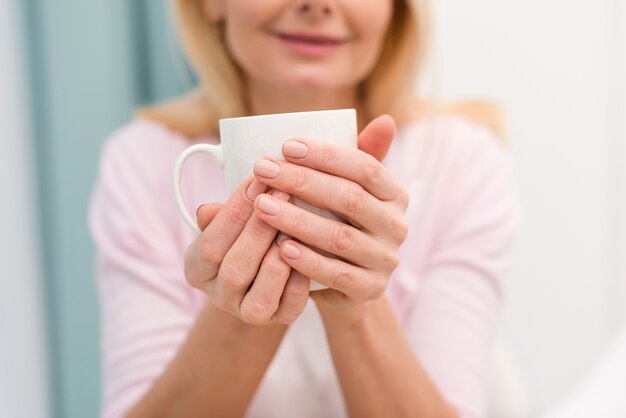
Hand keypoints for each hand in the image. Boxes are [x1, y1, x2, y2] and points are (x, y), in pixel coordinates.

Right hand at [185, 178, 309, 324]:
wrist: (263, 274)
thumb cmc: (244, 237)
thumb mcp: (227, 224)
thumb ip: (220, 216)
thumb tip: (207, 210)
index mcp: (197, 270)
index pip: (210, 244)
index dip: (233, 212)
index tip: (255, 180)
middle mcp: (219, 296)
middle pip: (235, 268)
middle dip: (260, 229)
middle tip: (282, 194)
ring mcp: (248, 313)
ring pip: (261, 292)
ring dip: (279, 256)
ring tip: (295, 223)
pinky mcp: (280, 319)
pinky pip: (291, 305)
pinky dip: (300, 278)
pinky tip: (310, 250)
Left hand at [251, 116, 408, 311]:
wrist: (345, 283)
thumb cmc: (339, 222)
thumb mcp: (347, 189)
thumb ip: (355, 157)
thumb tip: (384, 119)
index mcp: (395, 194)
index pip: (366, 167)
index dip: (327, 155)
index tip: (286, 146)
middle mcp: (396, 226)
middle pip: (350, 199)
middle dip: (303, 181)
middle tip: (264, 170)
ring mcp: (386, 260)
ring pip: (340, 237)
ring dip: (297, 220)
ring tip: (262, 206)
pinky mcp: (371, 289)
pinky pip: (338, 274)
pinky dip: (308, 260)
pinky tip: (280, 247)